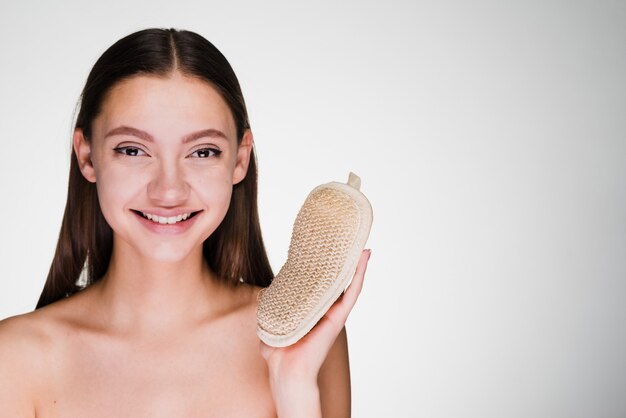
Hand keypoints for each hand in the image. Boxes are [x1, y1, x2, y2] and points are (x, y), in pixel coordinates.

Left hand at [259, 249, 370, 415]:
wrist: (287, 372)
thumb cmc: (279, 352)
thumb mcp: (271, 322)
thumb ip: (268, 308)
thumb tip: (261, 294)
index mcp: (311, 308)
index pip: (321, 282)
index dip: (326, 266)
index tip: (329, 247)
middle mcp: (325, 308)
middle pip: (338, 280)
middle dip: (345, 261)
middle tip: (350, 240)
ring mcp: (333, 312)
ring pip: (348, 283)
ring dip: (357, 264)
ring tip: (363, 245)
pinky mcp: (338, 317)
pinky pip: (352, 293)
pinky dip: (359, 275)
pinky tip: (364, 259)